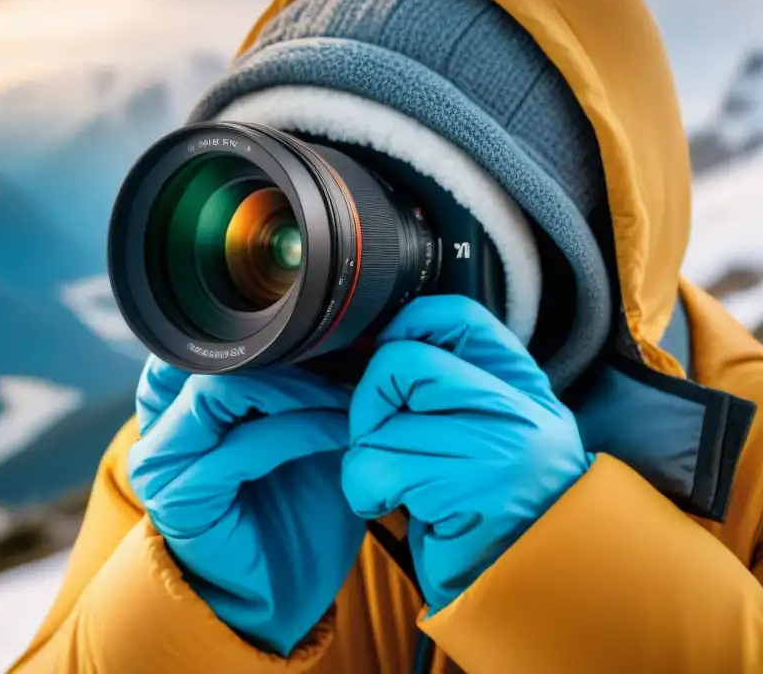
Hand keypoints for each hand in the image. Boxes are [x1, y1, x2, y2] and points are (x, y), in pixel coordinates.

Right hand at [127, 356, 365, 655]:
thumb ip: (307, 378)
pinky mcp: (180, 498)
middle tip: (350, 361)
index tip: (340, 336)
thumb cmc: (296, 506)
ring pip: (220, 389)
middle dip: (289, 355)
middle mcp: (157, 424)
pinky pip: (243, 444)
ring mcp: (162, 462)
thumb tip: (345, 322)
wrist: (285, 593)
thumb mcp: (305, 425)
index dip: (275, 331)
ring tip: (350, 398)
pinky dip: (301, 429)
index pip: (207, 334)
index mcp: (176, 398)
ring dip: (298, 389)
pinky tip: (341, 432)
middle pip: (211, 354)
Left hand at [341, 296, 591, 613]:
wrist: (541, 587)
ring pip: (377, 423)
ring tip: (401, 483)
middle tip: (380, 437)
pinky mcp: (460, 490)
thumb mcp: (501, 433)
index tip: (387, 353)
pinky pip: (371, 469)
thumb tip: (382, 348)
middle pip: (401, 363)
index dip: (407, 326)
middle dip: (369, 401)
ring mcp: (492, 448)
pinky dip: (365, 491)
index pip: (456, 319)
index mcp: (522, 386)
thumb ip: (458, 388)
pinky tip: (394, 505)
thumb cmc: (503, 509)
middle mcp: (514, 408)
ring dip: (368, 459)